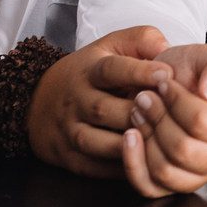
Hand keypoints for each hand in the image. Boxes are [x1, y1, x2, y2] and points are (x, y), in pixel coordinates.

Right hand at [25, 26, 173, 176]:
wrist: (38, 101)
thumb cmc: (90, 72)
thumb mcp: (111, 46)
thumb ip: (140, 40)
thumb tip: (166, 48)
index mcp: (89, 71)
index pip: (110, 69)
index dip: (138, 71)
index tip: (166, 74)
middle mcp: (75, 101)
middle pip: (103, 109)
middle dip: (136, 112)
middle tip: (169, 113)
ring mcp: (68, 130)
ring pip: (94, 141)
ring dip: (127, 142)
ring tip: (157, 139)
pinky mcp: (68, 157)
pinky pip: (92, 166)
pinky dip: (117, 167)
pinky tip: (144, 161)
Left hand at [121, 43, 206, 197]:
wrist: (164, 86)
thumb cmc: (188, 73)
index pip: (202, 122)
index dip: (176, 101)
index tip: (163, 83)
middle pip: (183, 150)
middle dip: (157, 119)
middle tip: (145, 97)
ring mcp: (196, 176)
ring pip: (164, 170)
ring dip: (145, 137)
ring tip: (138, 112)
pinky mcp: (169, 186)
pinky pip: (148, 187)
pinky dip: (133, 163)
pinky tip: (129, 137)